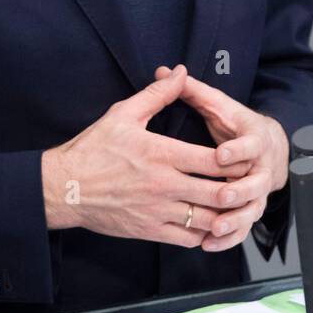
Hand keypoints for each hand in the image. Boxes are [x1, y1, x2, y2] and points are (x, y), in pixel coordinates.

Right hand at [42, 65, 234, 246]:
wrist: (64, 187)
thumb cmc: (92, 149)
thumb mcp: (124, 114)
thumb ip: (157, 94)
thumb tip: (179, 72)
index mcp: (162, 153)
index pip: (214, 160)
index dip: (236, 160)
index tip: (244, 157)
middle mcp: (164, 184)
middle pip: (217, 193)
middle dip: (237, 190)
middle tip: (248, 184)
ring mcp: (157, 211)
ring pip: (207, 220)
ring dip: (225, 214)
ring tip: (234, 206)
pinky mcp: (149, 231)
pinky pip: (187, 239)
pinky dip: (204, 234)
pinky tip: (208, 224)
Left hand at [154, 67, 288, 252]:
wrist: (267, 147)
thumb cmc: (235, 125)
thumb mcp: (218, 106)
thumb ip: (194, 91)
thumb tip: (168, 69)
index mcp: (253, 139)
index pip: (249, 145)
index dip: (236, 150)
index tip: (221, 154)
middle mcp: (260, 168)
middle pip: (254, 182)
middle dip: (238, 190)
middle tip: (221, 196)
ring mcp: (257, 192)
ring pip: (250, 210)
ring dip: (234, 220)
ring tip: (214, 227)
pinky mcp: (249, 209)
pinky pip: (241, 228)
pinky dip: (228, 238)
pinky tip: (209, 243)